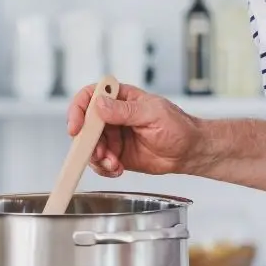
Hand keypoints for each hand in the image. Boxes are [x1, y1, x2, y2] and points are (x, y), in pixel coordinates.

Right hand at [66, 83, 200, 177]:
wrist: (189, 151)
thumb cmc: (177, 126)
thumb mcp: (153, 114)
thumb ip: (126, 110)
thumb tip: (100, 105)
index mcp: (121, 98)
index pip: (90, 96)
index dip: (78, 110)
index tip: (76, 128)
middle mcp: (112, 116)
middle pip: (85, 125)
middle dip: (88, 142)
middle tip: (100, 153)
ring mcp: (113, 136)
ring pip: (90, 146)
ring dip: (98, 158)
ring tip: (114, 164)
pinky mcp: (115, 154)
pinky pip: (99, 162)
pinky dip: (104, 168)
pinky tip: (118, 169)